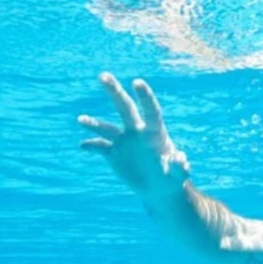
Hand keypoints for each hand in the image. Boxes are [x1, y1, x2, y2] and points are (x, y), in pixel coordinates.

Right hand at [78, 73, 189, 198]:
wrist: (158, 188)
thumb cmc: (172, 179)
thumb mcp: (178, 175)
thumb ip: (180, 167)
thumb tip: (181, 159)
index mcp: (155, 133)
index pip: (150, 111)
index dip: (145, 97)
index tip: (137, 82)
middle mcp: (137, 132)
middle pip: (124, 108)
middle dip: (114, 91)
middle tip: (103, 75)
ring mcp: (123, 142)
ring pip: (106, 128)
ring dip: (93, 123)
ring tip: (81, 120)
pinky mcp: (113, 154)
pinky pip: (99, 147)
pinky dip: (90, 146)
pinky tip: (82, 146)